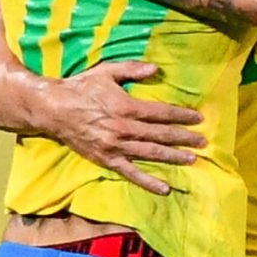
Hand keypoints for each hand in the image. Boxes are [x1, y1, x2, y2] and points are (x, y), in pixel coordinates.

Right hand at [35, 62, 204, 194]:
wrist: (53, 109)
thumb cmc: (80, 88)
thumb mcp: (106, 71)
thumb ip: (132, 69)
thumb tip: (156, 68)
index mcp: (126, 107)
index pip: (161, 113)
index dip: (181, 116)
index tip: (198, 118)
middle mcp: (124, 129)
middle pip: (160, 135)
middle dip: (184, 138)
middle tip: (203, 142)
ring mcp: (116, 147)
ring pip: (151, 154)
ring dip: (173, 158)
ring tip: (192, 160)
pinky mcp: (107, 160)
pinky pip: (131, 173)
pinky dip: (149, 182)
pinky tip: (165, 188)